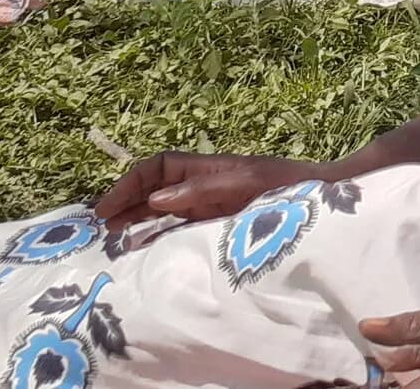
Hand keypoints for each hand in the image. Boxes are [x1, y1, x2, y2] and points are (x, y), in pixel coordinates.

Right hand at [95, 151, 326, 227]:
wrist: (322, 197)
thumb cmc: (288, 186)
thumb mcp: (246, 184)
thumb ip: (203, 192)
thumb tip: (157, 200)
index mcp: (207, 168)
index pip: (157, 168)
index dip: (129, 184)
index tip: (106, 209)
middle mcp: (203, 185)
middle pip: (154, 189)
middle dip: (125, 204)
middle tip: (97, 229)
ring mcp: (209, 206)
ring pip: (162, 210)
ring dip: (136, 222)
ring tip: (110, 241)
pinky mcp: (217, 225)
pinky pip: (179, 229)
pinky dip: (157, 237)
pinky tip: (142, 251)